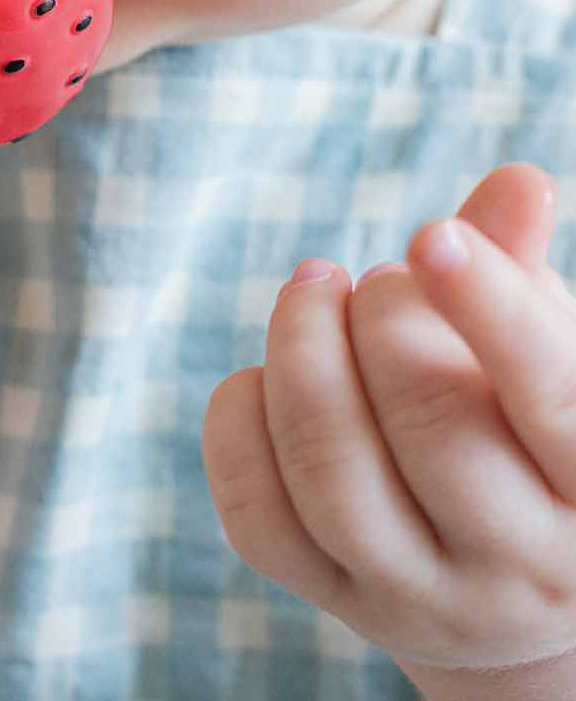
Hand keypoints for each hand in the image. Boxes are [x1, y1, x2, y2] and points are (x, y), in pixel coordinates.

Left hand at [202, 163, 575, 677]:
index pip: (551, 396)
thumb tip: (518, 182)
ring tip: (312, 292)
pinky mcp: (335, 601)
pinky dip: (239, 424)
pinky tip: (262, 374)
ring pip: (332, 476)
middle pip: (431, 427)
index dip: (486, 307)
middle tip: (379, 278)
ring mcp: (421, 598)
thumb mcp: (546, 351)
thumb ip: (519, 270)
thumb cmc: (528, 423)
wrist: (510, 581)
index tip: (429, 235)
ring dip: (301, 355)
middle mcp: (520, 565)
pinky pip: (258, 517)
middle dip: (385, 319)